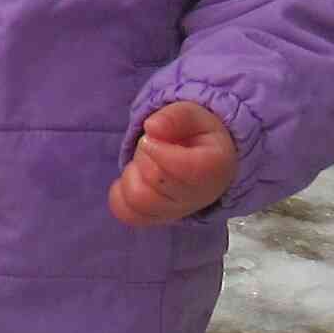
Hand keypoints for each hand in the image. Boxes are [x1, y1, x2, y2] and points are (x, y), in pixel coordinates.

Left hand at [110, 100, 235, 226]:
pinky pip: (126, 212)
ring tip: (144, 162)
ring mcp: (177, 211)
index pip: (179, 167)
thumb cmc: (199, 136)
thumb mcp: (192, 114)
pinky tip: (134, 177)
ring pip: (138, 199)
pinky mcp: (156, 218)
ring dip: (131, 174)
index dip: (156, 148)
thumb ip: (174, 117)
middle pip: (154, 179)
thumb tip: (151, 127)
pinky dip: (120, 193)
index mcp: (213, 167)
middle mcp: (198, 196)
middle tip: (152, 145)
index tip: (152, 135)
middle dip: (144, 155)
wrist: (206, 162)